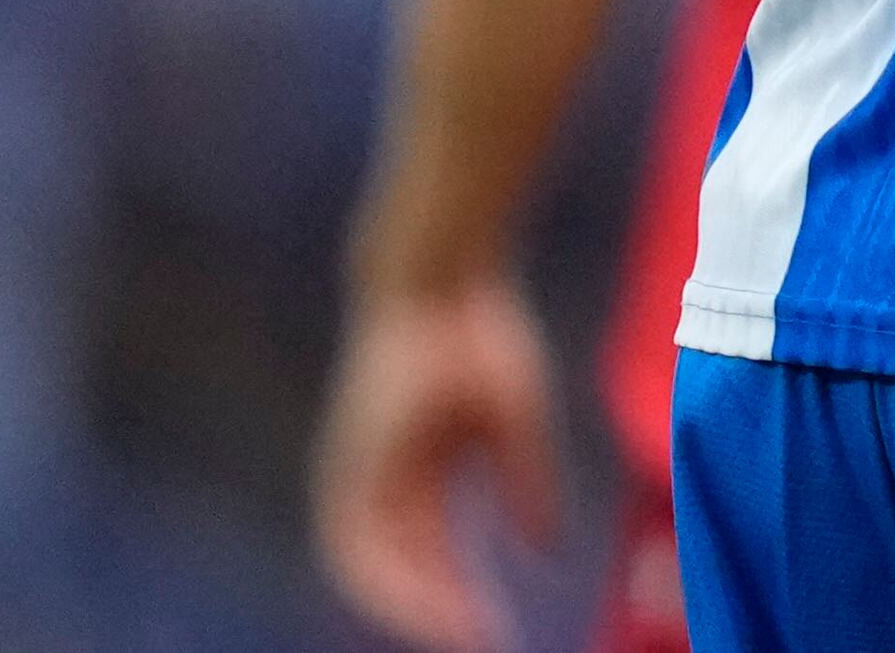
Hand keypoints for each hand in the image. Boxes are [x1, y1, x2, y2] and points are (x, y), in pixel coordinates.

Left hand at [311, 273, 566, 652]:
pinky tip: (428, 602)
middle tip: (483, 643)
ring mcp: (358, 474)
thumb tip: (548, 553)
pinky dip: (389, 582)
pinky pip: (354, 546)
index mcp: (420, 474)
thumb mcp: (517, 424)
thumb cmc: (480, 335)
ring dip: (414, 608)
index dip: (459, 597)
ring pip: (373, 569)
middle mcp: (382, 483)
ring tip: (461, 635)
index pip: (433, 558)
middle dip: (440, 613)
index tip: (498, 631)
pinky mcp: (346, 464)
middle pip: (403, 571)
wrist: (440, 279)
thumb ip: (528, 488)